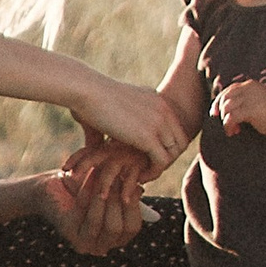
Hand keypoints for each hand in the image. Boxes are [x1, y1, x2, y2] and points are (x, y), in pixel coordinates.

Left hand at [57, 136, 150, 252]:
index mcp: (115, 237)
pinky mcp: (69, 233)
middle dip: (117, 199)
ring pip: (101, 222)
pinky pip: (84, 213)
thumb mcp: (108, 188)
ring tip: (102, 173)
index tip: (131, 182)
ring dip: (102, 194)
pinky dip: (88, 192)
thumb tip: (139, 190)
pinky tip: (89, 175)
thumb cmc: (84, 186)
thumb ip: (124, 192)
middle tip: (116, 175)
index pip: (133, 227)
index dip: (133, 204)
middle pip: (118, 228)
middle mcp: (102, 245)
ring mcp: (85, 243)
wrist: (51, 187)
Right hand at [74, 70, 189, 168]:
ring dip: (159, 167)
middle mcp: (163, 108)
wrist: (85, 90)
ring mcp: (158, 121)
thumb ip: (111, 127)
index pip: (175, 129)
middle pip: (180, 141)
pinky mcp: (149, 136)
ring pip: (173, 153)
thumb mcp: (111, 110)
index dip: (164, 146)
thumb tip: (95, 147)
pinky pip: (161, 162)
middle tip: (146, 168)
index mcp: (156, 99)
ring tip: (142, 174)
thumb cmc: (88, 99)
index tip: (145, 158)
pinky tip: (138, 177)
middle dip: (165, 157)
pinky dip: (152, 173)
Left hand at [215, 72, 265, 139]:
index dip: (219, 101)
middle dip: (220, 111)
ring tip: (232, 130)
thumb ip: (245, 101)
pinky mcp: (250, 110)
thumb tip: (229, 110)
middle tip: (224, 123)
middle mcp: (248, 89)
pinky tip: (233, 132)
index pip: (229, 90)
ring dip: (225, 120)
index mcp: (250, 85)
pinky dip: (228, 126)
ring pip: (226, 108)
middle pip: (225, 98)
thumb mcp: (258, 101)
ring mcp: (249, 99)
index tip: (214, 113)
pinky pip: (232, 117)